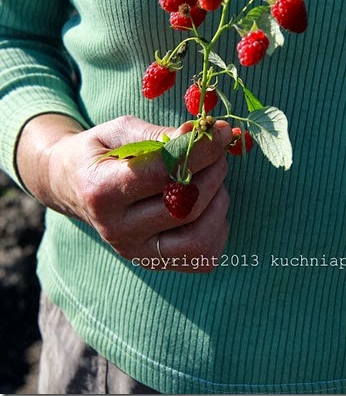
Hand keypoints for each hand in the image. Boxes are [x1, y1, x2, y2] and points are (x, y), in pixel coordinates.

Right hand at [17, 114, 233, 271]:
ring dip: (218, 202)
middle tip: (217, 152)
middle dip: (213, 173)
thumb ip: (162, 134)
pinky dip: (217, 227)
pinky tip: (207, 204)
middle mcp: (116, 230)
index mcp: (102, 191)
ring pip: (199, 238)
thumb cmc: (102, 152)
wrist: (74, 186)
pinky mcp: (155, 264)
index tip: (221, 133)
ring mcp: (136, 252)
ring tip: (211, 178)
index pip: (163, 174)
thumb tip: (206, 134)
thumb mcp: (121, 131)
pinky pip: (204, 256)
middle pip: (185, 207)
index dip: (200, 151)